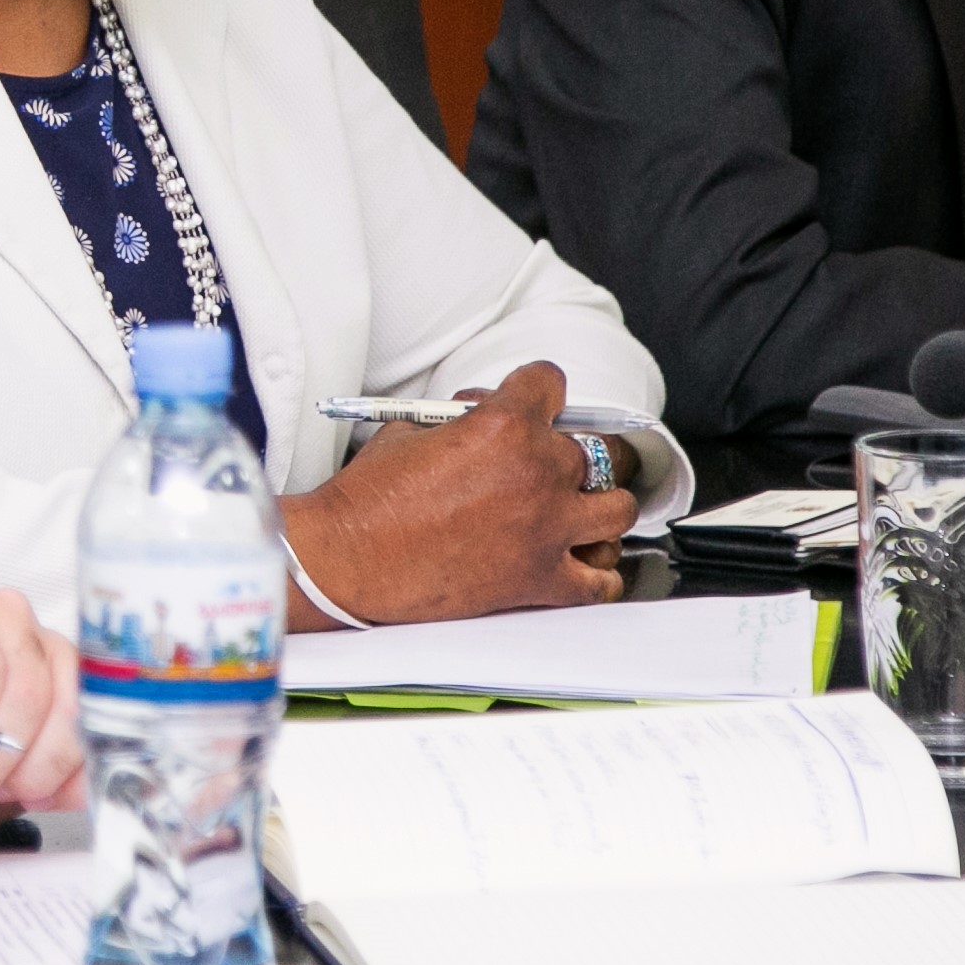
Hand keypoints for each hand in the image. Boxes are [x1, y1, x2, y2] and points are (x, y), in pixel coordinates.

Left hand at [0, 576, 85, 814]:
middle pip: (28, 690)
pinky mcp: (76, 675)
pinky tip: (44, 794)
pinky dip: (73, 773)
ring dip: (38, 769)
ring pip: (67, 712)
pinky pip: (91, 729)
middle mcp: (3, 613)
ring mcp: (45, 640)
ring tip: (5, 792)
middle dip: (2, 759)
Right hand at [275, 362, 628, 626]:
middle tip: (542, 464)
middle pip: (594, 448)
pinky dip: (597, 571)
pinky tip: (580, 562)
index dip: (538, 390)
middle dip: (568, 451)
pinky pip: (602, 580)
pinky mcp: (541, 581)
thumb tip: (479, 417)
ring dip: (599, 505)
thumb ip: (461, 420)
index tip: (533, 401)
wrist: (348, 561)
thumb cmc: (368, 499)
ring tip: (578, 510)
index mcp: (505, 426)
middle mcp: (538, 473)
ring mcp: (546, 529)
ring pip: (617, 509)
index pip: (551, 383)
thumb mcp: (411, 430)